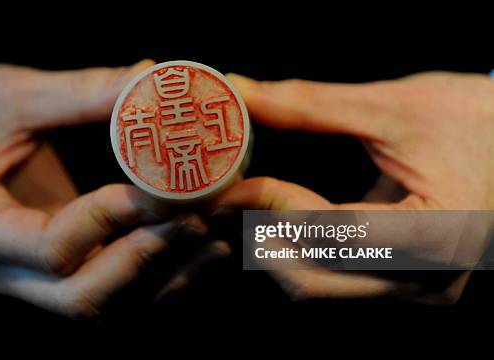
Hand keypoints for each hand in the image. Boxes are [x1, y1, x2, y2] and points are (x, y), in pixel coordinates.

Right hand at [0, 61, 216, 317]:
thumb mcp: (9, 95)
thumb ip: (79, 93)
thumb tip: (152, 79)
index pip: (48, 248)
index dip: (107, 221)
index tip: (153, 188)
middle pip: (80, 295)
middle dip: (144, 259)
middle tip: (194, 219)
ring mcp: (25, 282)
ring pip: (103, 304)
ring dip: (162, 275)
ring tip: (211, 234)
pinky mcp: (52, 277)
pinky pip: (110, 292)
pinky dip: (158, 277)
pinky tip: (198, 248)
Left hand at [214, 71, 493, 302]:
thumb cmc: (477, 118)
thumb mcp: (394, 107)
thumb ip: (310, 105)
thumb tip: (242, 94)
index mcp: (437, 233)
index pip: (327, 231)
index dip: (267, 204)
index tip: (229, 181)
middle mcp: (428, 279)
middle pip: (312, 279)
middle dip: (260, 239)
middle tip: (227, 200)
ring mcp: (420, 288)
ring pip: (320, 287)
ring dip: (275, 250)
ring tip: (248, 208)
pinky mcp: (409, 283)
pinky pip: (337, 280)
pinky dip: (301, 253)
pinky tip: (281, 220)